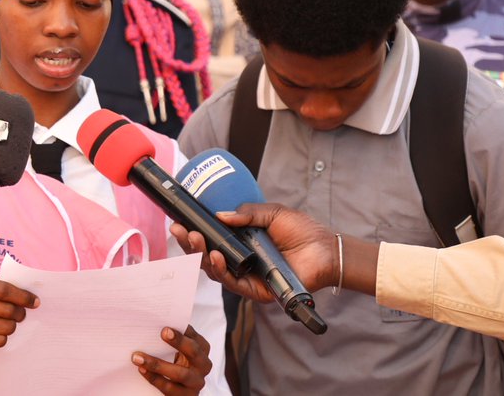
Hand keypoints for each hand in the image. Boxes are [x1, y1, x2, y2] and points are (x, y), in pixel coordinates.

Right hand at [0, 272, 38, 354]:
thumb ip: (5, 288)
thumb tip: (33, 300)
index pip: (3, 290)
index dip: (23, 297)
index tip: (35, 302)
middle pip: (6, 310)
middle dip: (19, 313)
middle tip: (20, 314)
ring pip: (5, 327)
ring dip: (12, 325)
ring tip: (8, 322)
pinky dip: (3, 337)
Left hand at [132, 326, 212, 393]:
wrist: (180, 388)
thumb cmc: (178, 363)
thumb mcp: (179, 350)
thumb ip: (172, 338)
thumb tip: (152, 323)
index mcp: (202, 350)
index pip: (195, 337)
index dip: (184, 330)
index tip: (168, 324)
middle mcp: (203, 366)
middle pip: (194, 352)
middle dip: (179, 342)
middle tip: (163, 332)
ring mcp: (196, 383)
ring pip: (180, 373)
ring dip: (157, 364)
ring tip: (138, 357)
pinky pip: (169, 388)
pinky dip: (154, 378)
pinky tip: (142, 370)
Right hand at [170, 202, 336, 301]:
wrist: (325, 250)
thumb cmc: (302, 231)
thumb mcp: (270, 213)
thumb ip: (246, 214)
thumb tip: (219, 215)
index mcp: (240, 242)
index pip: (210, 239)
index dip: (193, 232)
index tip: (178, 221)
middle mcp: (239, 260)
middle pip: (206, 257)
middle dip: (189, 244)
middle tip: (180, 230)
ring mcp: (246, 276)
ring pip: (214, 271)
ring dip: (202, 256)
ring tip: (196, 239)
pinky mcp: (256, 290)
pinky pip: (233, 283)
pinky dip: (221, 271)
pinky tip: (216, 256)